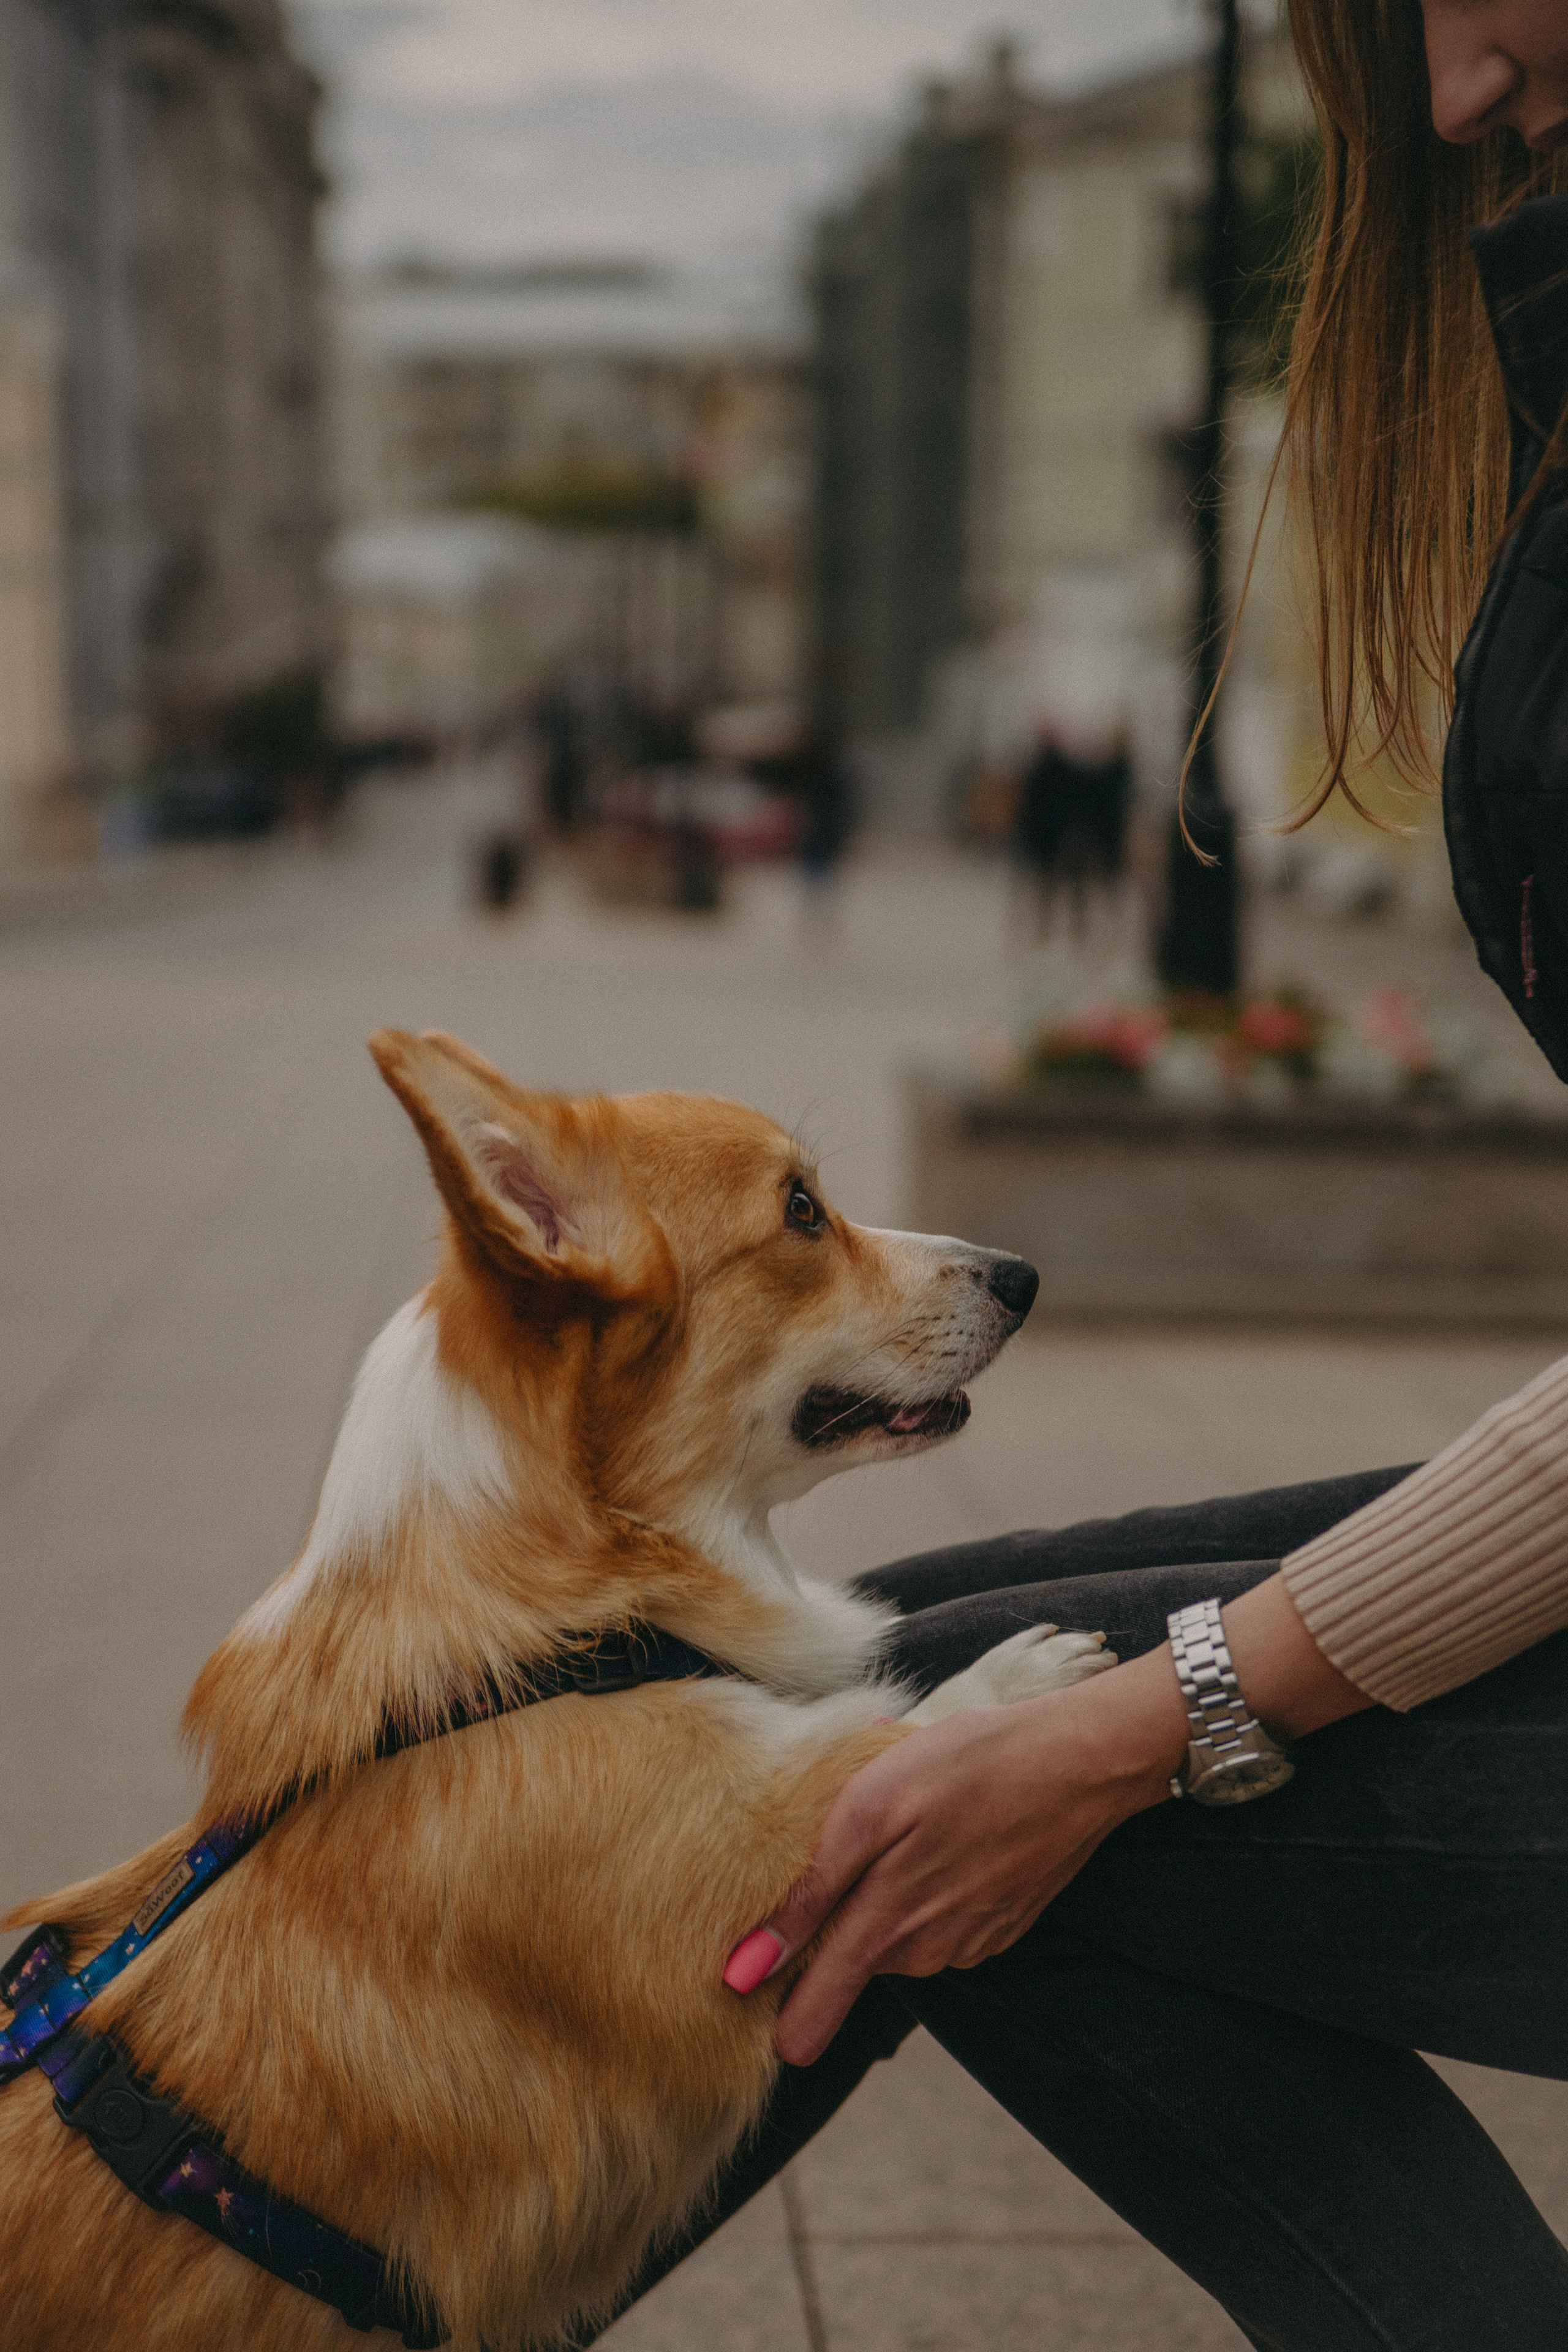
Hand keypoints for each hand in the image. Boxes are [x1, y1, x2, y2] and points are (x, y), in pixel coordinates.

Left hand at [724, 1576, 1372, 2065]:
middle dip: (843, 1918)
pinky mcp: (1003, 1924)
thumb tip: (745, 1970)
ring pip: (902, 1937)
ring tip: (908, 1827)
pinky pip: (943, 1921)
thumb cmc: (970, 1765)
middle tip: (856, 1843)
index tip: (760, 2022)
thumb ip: (810, 1895)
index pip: (818, 2007)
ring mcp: (973, 1941)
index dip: (787, 2020)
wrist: (1081, 1760)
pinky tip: (947, 1836)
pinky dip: (933, 1888)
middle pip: (858, 1959)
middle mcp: (929, 1950)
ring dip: (891, 1895)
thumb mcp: (871, 1808)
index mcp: (886, 1926)